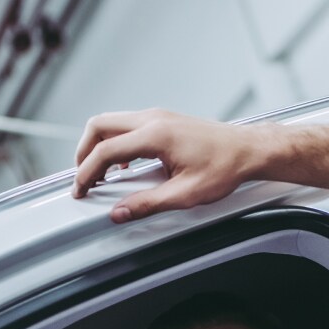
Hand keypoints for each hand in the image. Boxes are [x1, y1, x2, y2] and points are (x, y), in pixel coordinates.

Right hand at [73, 109, 274, 222]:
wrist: (248, 150)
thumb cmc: (225, 166)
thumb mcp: (185, 194)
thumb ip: (148, 204)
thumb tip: (121, 212)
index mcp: (155, 135)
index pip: (105, 150)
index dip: (87, 172)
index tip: (81, 189)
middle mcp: (153, 119)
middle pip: (99, 126)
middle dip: (84, 152)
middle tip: (84, 178)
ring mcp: (158, 116)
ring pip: (111, 123)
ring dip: (99, 146)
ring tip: (100, 174)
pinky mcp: (163, 120)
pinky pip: (127, 126)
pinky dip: (115, 143)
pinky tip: (124, 166)